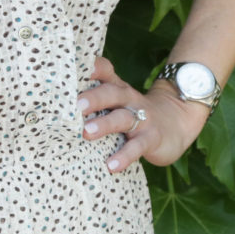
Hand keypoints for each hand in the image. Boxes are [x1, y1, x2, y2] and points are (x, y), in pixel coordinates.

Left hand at [76, 57, 209, 173]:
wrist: (175, 121)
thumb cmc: (134, 110)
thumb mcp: (118, 99)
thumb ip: (95, 96)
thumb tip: (58, 101)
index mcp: (117, 87)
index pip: (104, 70)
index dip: (91, 67)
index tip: (73, 67)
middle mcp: (128, 98)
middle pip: (111, 93)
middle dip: (93, 98)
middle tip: (75, 106)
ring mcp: (142, 117)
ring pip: (122, 118)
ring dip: (104, 125)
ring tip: (86, 133)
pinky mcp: (152, 138)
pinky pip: (137, 147)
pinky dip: (124, 156)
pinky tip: (111, 166)